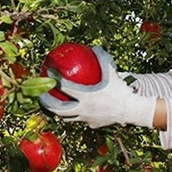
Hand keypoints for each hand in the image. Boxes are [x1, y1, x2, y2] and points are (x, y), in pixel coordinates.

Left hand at [38, 46, 155, 128]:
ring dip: (58, 111)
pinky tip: (75, 109)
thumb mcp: (111, 72)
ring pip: (66, 117)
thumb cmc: (121, 90)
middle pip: (57, 109)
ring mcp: (86, 119)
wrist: (131, 110)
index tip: (47, 72)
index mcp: (85, 96)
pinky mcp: (92, 125)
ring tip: (52, 104)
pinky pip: (80, 119)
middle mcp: (82, 109)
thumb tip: (95, 46)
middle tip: (40, 94)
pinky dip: (76, 114)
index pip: (63, 87)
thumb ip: (102, 58)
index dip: (53, 79)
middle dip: (46, 102)